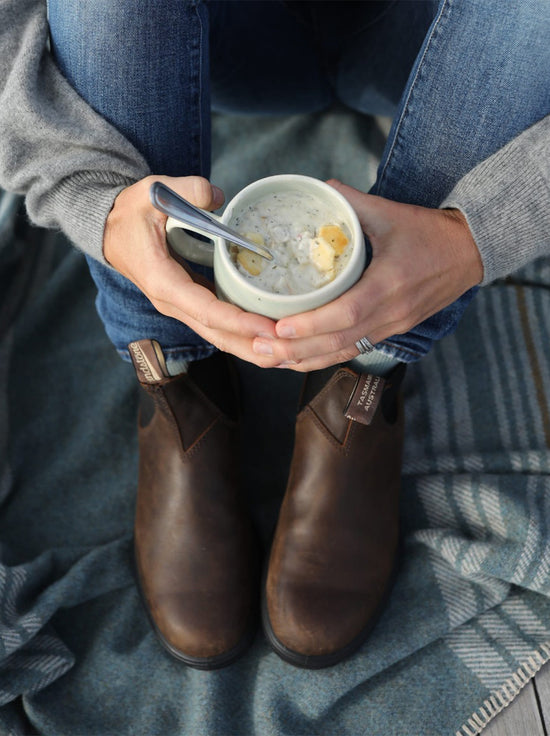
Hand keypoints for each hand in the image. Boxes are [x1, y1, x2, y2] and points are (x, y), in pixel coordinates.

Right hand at [103, 175, 276, 362]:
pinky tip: (271, 336)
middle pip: (218, 335)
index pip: (207, 310)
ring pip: (220, 336)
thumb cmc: (130, 213)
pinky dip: (244, 333)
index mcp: (164, 282)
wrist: (110, 230)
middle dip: (253, 347)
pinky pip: (220, 325)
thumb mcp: (151, 192)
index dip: (239, 322)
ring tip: (288, 355)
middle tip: (290, 353)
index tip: (269, 328)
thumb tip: (216, 197)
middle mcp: (174, 303)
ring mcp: (182, 306)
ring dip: (252, 347)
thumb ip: (186, 190)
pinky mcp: (192, 303)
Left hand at [252, 179, 483, 371]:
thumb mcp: (391, 212)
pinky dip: (324, 358)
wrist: (470, 253)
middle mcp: (391, 313)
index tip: (280, 326)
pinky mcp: (392, 332)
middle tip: (261, 346)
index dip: (312, 325)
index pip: (347, 313)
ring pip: (344, 353)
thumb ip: (352, 202)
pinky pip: (354, 350)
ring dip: (306, 360)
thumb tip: (319, 188)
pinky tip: (298, 360)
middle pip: (340, 342)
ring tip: (270, 357)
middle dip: (297, 349)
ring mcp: (393, 327)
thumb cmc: (430, 233)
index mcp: (390, 284)